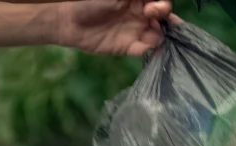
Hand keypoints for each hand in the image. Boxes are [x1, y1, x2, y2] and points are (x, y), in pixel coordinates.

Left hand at [55, 0, 177, 55]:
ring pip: (157, 36)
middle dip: (167, 23)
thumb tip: (158, 1)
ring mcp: (135, 32)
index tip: (154, 9)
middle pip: (163, 21)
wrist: (68, 19)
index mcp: (139, 0)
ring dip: (160, 37)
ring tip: (152, 37)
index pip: (161, 4)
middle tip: (155, 22)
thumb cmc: (91, 0)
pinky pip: (144, 50)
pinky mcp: (127, 48)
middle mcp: (140, 15)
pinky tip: (149, 48)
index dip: (163, 7)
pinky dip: (151, 50)